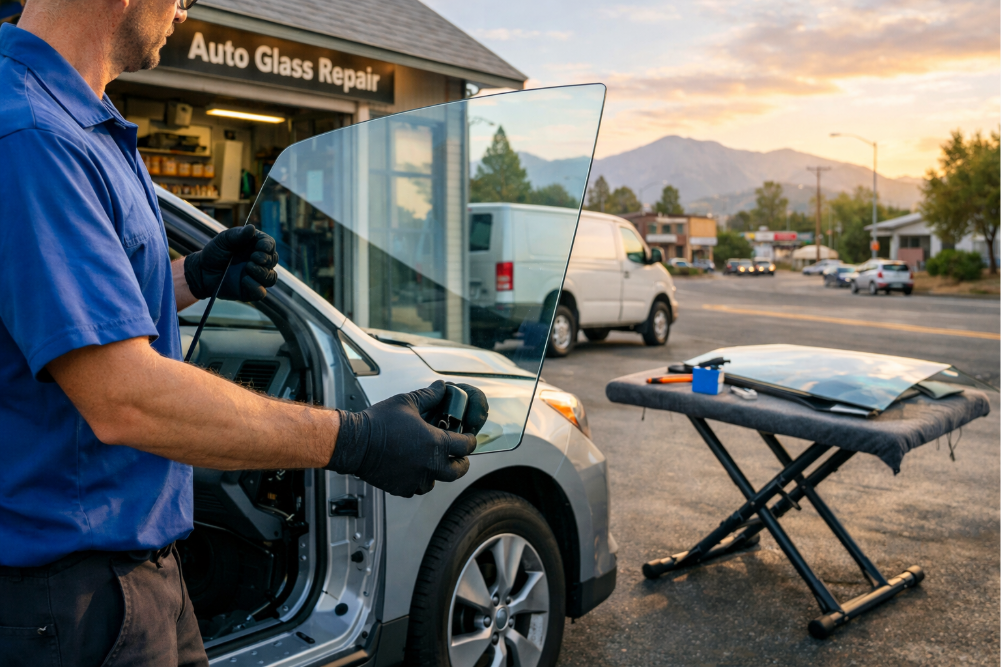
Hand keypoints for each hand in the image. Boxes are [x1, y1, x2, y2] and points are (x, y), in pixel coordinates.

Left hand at [183, 224, 277, 301]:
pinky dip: (255, 287)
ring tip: (248, 268)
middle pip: (273, 261)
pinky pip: (261, 292)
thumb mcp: (223, 239)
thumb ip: (238, 234)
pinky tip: (244, 281)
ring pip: (271, 278)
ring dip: (263, 273)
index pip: (270, 245)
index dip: (268, 246)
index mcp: (255, 246)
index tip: (260, 247)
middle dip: (266, 259)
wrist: (201, 272)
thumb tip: (252, 228)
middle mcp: (259, 262)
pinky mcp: (250, 291)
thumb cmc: (214, 253)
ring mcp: (256, 277)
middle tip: (252, 258)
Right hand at [327, 381, 481, 497]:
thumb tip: (442, 387)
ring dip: (438, 472)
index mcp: (436, 443)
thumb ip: (429, 395)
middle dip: (461, 462)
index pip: (466, 446)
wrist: (354, 443)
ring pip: (437, 481)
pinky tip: (413, 469)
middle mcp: (430, 465)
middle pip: (458, 470)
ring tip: (432, 461)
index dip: (470, 440)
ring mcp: (416, 479)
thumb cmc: (379, 422)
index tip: (468, 437)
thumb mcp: (407, 402)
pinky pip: (417, 487)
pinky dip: (419, 480)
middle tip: (457, 455)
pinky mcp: (402, 488)